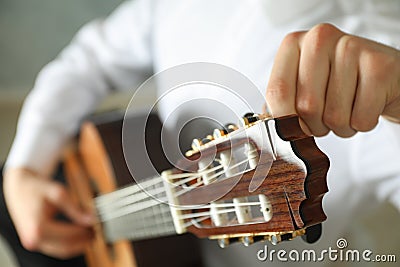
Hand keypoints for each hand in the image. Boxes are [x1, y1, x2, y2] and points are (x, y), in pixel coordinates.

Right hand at [3, 168, 95, 258]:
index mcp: (38, 227)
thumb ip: (75, 209)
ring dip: (78, 245)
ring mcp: (33, 243)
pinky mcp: (35, 242)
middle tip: (97, 230)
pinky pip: (56, 248)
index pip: (68, 235)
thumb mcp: (58, 193)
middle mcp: (33, 239)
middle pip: (66, 247)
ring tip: (91, 232)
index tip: (98, 225)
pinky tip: (81, 235)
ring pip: (61, 251)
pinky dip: (70, 244)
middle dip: (84, 240)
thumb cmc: (37, 188)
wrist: (19, 188)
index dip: (85, 232)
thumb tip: (92, 220)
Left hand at [266, 23, 399, 136]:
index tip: (292, 128)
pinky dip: (362, 124)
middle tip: (325, 117)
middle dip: (315, 126)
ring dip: (340, 127)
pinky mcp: (380, 66)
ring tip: (347, 109)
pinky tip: (365, 105)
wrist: (381, 78)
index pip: (278, 92)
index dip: (285, 121)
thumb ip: (280, 105)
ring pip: (334, 116)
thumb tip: (266, 130)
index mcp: (293, 44)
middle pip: (306, 106)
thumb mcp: (301, 88)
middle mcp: (320, 38)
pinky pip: (361, 118)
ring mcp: (351, 47)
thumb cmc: (335, 85)